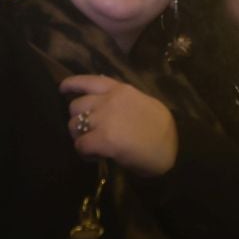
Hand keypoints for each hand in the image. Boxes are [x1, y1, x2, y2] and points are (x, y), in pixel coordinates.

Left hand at [59, 75, 178, 176]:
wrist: (175, 148)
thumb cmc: (163, 129)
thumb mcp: (143, 103)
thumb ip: (122, 100)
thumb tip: (103, 101)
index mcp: (121, 89)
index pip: (88, 81)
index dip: (71, 85)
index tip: (62, 89)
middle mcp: (109, 100)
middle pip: (75, 106)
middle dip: (77, 120)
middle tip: (87, 133)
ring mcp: (105, 119)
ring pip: (73, 126)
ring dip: (79, 137)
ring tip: (91, 146)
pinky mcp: (103, 139)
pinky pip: (80, 145)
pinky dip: (84, 153)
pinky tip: (95, 157)